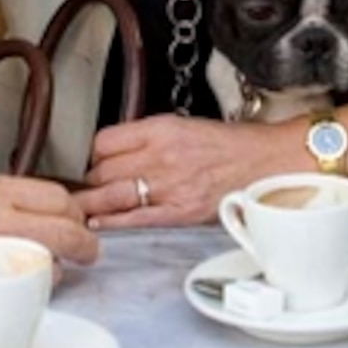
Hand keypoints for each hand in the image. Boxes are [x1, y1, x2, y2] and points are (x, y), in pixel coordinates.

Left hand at [75, 114, 296, 230]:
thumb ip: (149, 137)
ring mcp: (170, 186)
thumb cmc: (231, 145)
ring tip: (81, 207)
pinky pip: (135, 219)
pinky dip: (112, 222)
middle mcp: (162, 156)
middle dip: (92, 180)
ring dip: (93, 203)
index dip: (94, 154)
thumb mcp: (185, 125)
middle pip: (103, 170)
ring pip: (111, 195)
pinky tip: (98, 222)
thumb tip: (116, 151)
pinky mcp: (180, 212)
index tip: (95, 161)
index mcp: (162, 129)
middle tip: (90, 186)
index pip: (104, 141)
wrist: (267, 163)